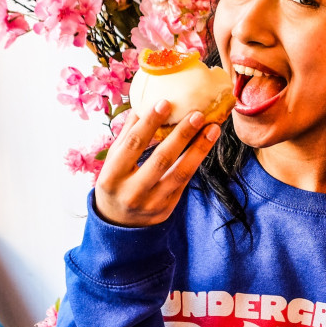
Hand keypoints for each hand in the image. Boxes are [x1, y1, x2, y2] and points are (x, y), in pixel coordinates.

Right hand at [94, 99, 220, 226]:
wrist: (119, 224)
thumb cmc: (115, 182)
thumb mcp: (113, 160)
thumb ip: (127, 135)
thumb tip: (142, 103)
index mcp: (112, 176)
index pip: (133, 144)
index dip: (150, 123)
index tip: (166, 102)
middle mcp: (132, 191)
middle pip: (161, 159)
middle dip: (182, 135)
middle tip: (198, 114)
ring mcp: (152, 203)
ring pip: (180, 173)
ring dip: (199, 149)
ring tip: (213, 128)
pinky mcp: (167, 208)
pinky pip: (185, 182)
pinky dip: (197, 161)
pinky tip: (206, 144)